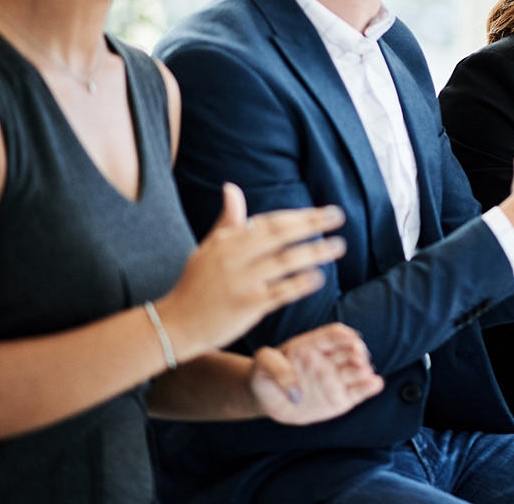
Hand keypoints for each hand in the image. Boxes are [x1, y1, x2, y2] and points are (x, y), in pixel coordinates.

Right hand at [155, 184, 347, 361]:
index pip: (268, 222)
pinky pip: (279, 292)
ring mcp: (240, 282)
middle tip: (338, 216)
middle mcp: (233, 258)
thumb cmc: (196, 285)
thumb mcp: (207, 249)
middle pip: (279, 235)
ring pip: (283, 262)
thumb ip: (227, 221)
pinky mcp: (246, 307)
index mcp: (226, 241)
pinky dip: (299, 284)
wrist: (175, 325)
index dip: (297, 215)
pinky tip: (318, 278)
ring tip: (337, 246)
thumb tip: (231, 187)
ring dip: (314, 252)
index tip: (323, 210)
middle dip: (311, 223)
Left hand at [250, 323, 383, 424]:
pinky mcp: (341, 398)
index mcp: (313, 345)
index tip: (351, 340)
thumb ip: (276, 368)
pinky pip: (358, 391)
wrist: (267, 398)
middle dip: (358, 353)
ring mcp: (336, 378)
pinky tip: (375, 384)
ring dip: (364, 370)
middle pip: (350, 351)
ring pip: (357, 371)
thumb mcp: (262, 364)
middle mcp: (329, 360)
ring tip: (365, 374)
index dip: (344, 336)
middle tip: (358, 360)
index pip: (334, 335)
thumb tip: (296, 392)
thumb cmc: (264, 375)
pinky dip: (369, 387)